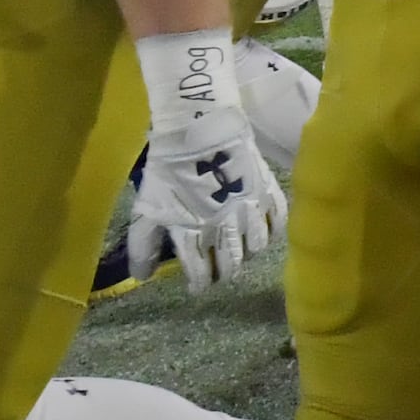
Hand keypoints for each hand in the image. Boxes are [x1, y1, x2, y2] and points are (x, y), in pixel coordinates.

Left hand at [126, 98, 285, 293]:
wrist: (199, 130)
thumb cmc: (168, 170)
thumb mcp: (147, 209)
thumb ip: (143, 245)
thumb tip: (142, 276)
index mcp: (193, 233)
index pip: (200, 270)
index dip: (199, 283)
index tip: (197, 289)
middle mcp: (223, 227)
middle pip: (230, 263)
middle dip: (224, 273)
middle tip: (219, 274)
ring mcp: (247, 209)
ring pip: (255, 246)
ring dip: (247, 254)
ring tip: (242, 254)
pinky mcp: (265, 190)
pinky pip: (277, 219)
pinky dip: (273, 230)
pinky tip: (267, 234)